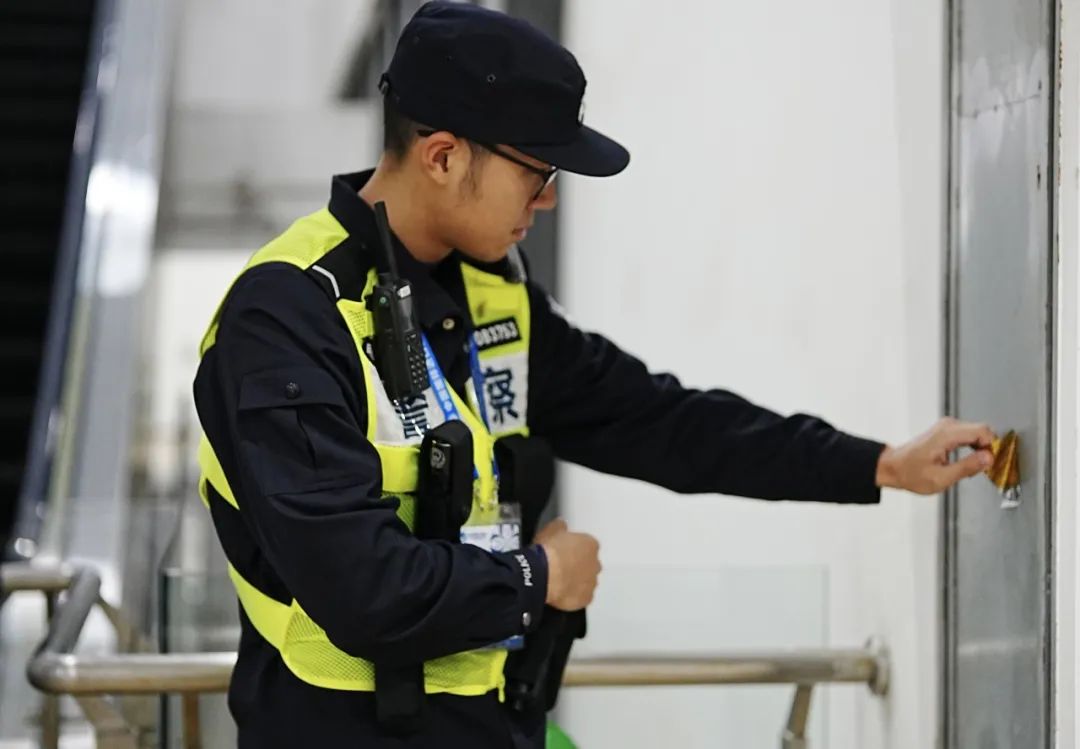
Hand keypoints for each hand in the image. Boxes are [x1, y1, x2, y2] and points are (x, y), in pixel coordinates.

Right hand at [535, 518, 600, 610]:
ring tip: (560, 582)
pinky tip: (561, 593)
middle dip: (579, 566)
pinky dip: (574, 596)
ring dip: (577, 581)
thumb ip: (560, 526)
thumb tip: (561, 525)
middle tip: (562, 567)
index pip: (587, 546)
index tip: (564, 552)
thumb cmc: (548, 553)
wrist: (543, 575)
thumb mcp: (550, 530)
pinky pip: (582, 597)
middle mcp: (596, 563)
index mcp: (591, 544)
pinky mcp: (586, 598)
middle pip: (589, 564)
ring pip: (587, 581)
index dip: (574, 549)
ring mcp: (592, 582)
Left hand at [876, 417, 995, 494]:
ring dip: (980, 450)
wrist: (893, 467)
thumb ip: (967, 467)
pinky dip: (973, 448)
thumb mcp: (941, 478)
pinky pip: (969, 435)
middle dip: (987, 450)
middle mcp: (947, 426)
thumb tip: (988, 459)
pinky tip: (966, 461)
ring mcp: (946, 427)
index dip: (992, 448)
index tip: (990, 464)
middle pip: (983, 431)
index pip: (984, 431)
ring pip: (977, 433)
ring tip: (971, 467)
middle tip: (981, 468)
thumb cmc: (910, 473)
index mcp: (947, 435)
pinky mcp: (946, 431)